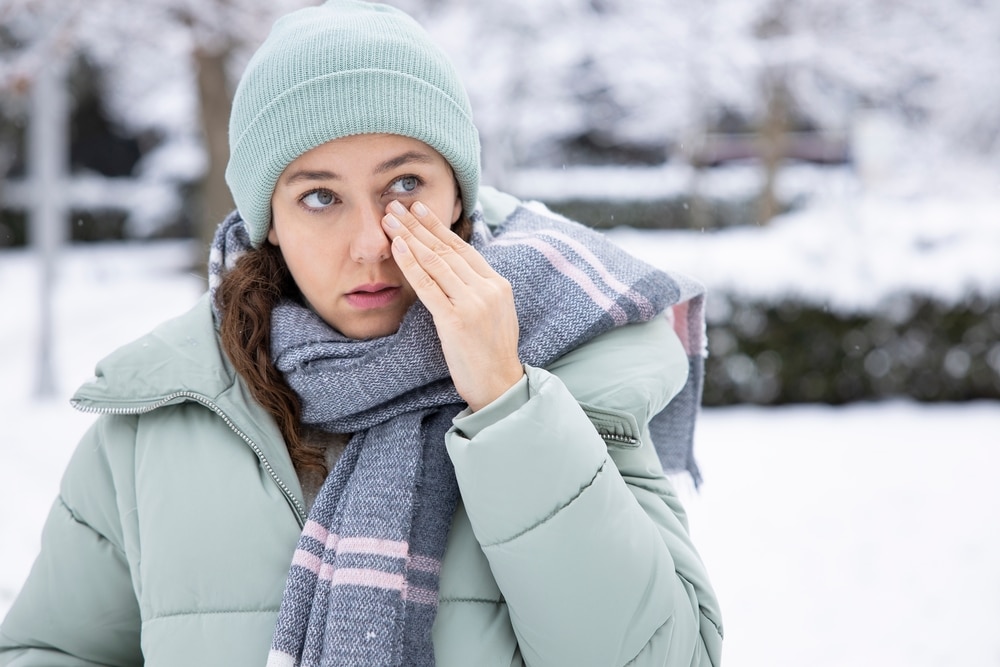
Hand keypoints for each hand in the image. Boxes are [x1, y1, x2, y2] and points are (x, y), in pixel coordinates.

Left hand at [382, 200, 523, 411]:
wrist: (499, 385)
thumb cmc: (491, 353)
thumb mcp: (495, 313)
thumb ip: (479, 290)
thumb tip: (456, 270)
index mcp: (498, 284)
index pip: (463, 248)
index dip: (438, 227)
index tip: (418, 209)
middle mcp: (487, 289)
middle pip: (446, 250)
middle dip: (418, 225)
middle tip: (395, 206)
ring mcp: (472, 303)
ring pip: (436, 262)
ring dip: (409, 237)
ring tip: (389, 220)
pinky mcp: (456, 320)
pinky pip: (428, 286)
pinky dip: (410, 264)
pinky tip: (397, 247)